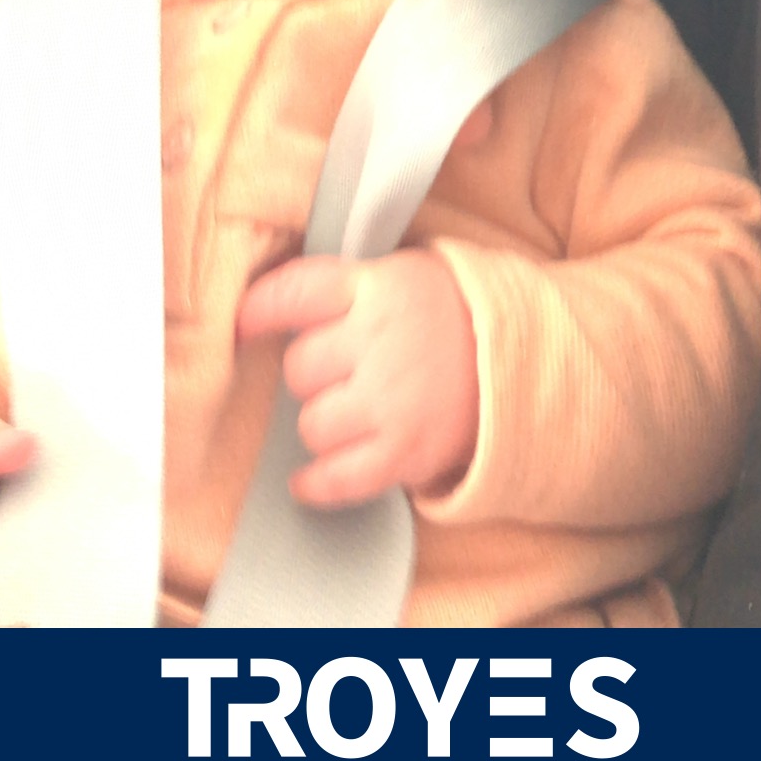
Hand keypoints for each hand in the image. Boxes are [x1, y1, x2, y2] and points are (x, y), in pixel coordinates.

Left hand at [237, 251, 479, 506]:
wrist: (517, 361)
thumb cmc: (445, 317)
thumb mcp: (398, 276)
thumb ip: (340, 286)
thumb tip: (259, 308)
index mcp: (376, 289)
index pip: (296, 294)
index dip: (259, 311)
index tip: (243, 327)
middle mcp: (381, 343)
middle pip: (299, 368)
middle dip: (312, 374)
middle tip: (341, 371)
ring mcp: (393, 401)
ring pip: (312, 424)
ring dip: (323, 424)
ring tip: (350, 413)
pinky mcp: (406, 451)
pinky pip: (340, 478)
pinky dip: (318, 484)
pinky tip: (309, 480)